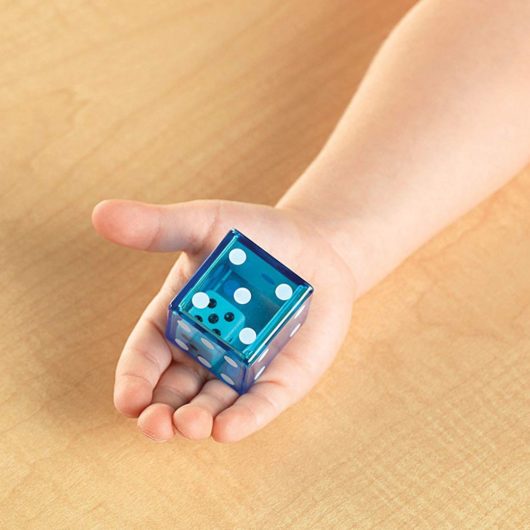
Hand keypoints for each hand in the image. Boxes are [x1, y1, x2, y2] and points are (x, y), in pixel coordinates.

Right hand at [92, 199, 355, 441]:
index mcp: (176, 322)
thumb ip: (158, 227)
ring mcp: (241, 369)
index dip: (133, 382)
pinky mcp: (279, 379)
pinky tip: (228, 429)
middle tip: (156, 425)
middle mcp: (203, 353)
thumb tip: (101, 213)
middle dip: (161, 414)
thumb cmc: (253, 235)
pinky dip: (244, 418)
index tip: (127, 400)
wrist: (313, 245)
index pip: (144, 360)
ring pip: (212, 406)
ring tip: (192, 425)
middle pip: (173, 394)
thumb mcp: (205, 225)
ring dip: (198, 421)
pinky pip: (259, 404)